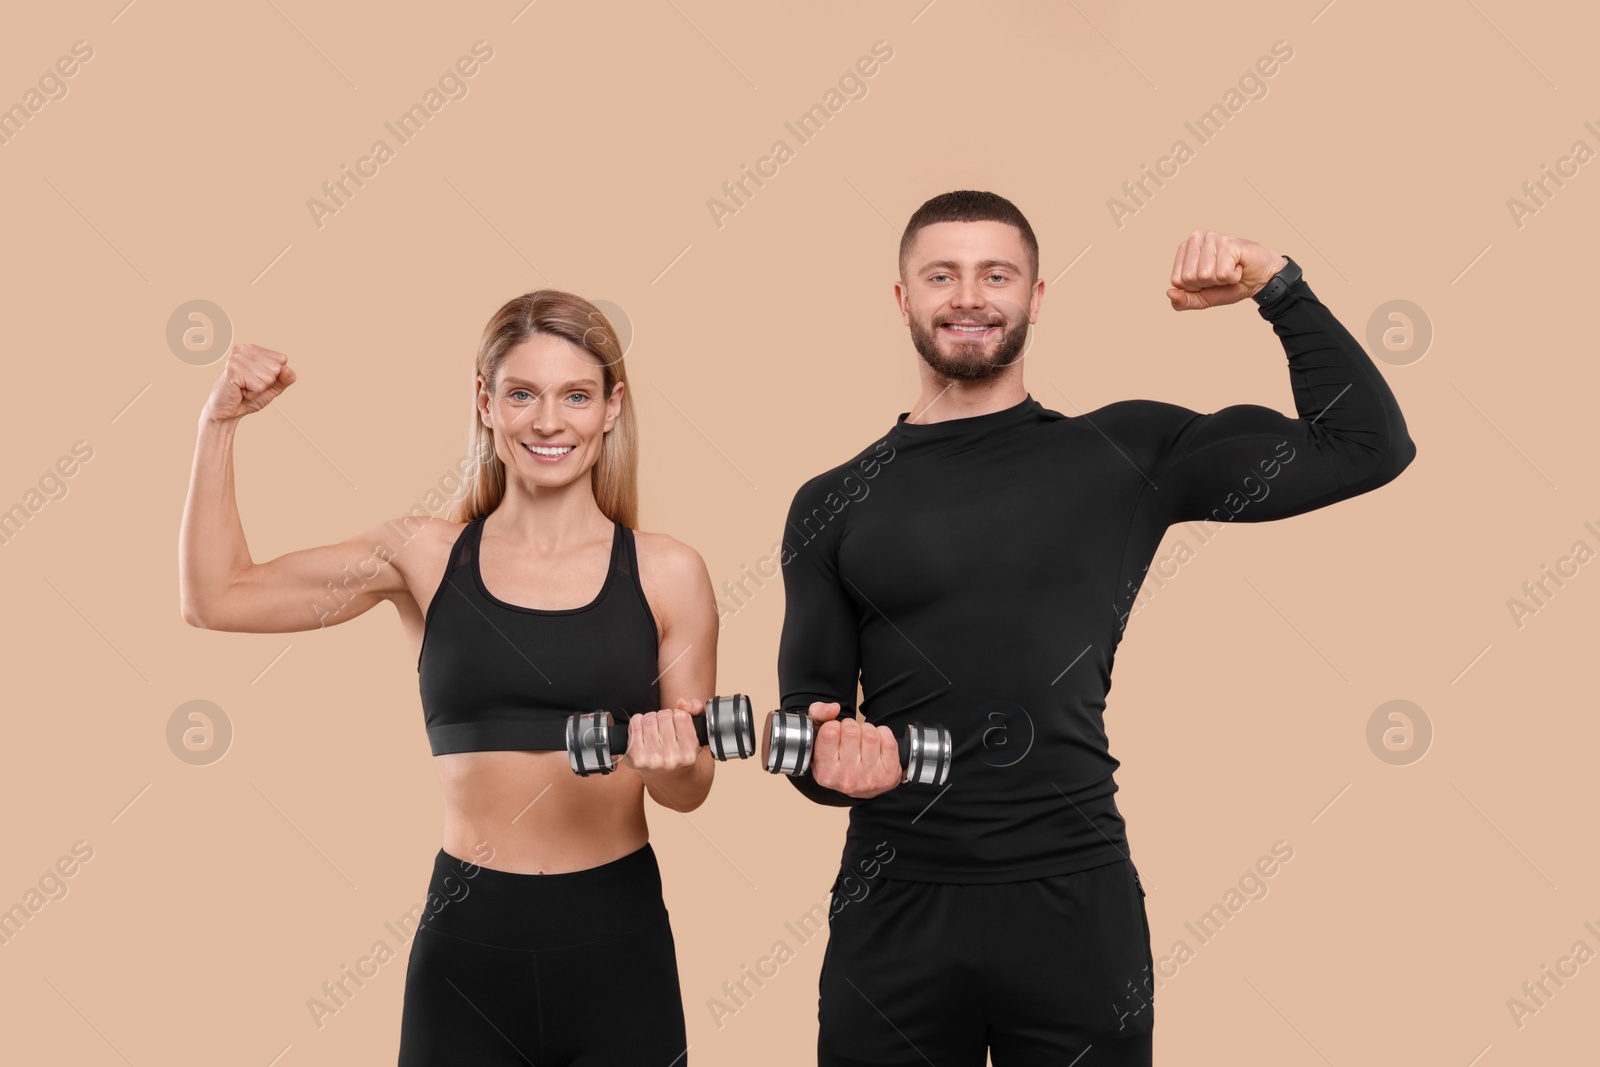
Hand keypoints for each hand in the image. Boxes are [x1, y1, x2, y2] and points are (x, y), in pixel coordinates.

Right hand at [203, 343, 296, 421]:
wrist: (227, 413)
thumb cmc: (248, 398)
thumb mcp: (273, 387)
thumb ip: (285, 378)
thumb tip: (287, 368)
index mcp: (253, 349)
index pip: (282, 360)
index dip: (274, 376)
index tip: (257, 380)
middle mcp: (243, 349)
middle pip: (277, 368)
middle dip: (266, 383)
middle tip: (249, 386)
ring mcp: (237, 358)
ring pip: (269, 377)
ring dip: (258, 389)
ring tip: (243, 388)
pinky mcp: (233, 370)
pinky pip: (258, 386)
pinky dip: (252, 393)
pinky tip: (239, 391)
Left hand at [622, 698, 702, 774]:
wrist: (668, 776)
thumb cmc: (681, 748)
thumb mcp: (696, 730)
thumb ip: (696, 709)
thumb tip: (681, 703)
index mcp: (689, 753)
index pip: (681, 716)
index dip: (678, 715)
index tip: (677, 723)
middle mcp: (670, 759)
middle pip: (664, 716)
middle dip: (664, 716)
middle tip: (665, 726)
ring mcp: (651, 759)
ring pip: (648, 719)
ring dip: (651, 719)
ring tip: (655, 729)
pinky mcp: (635, 757)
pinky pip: (634, 725)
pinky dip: (637, 722)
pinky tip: (643, 731)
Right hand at [807, 701, 901, 798]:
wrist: (858, 783)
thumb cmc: (836, 756)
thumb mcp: (818, 737)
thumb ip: (818, 714)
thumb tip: (834, 708)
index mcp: (825, 773)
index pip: (829, 732)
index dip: (834, 725)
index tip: (836, 732)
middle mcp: (846, 779)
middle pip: (851, 731)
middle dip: (851, 726)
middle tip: (850, 735)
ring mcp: (869, 779)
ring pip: (871, 735)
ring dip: (867, 730)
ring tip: (862, 739)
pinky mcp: (888, 776)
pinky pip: (889, 741)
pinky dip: (884, 735)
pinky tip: (876, 744)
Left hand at [1166, 230, 1286, 310]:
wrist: (1260, 280)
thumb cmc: (1231, 285)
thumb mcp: (1203, 298)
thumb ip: (1184, 300)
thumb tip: (1169, 293)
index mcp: (1185, 249)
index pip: (1177, 280)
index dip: (1195, 287)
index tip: (1209, 279)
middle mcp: (1196, 238)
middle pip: (1189, 278)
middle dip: (1208, 284)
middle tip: (1221, 274)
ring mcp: (1212, 238)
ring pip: (1204, 276)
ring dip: (1221, 280)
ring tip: (1230, 269)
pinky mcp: (1228, 242)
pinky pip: (1222, 274)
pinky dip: (1233, 277)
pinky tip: (1238, 266)